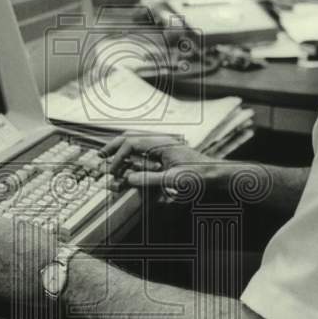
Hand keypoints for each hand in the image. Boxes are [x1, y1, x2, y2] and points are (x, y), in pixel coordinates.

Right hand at [100, 134, 221, 194]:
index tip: (112, 170)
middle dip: (115, 147)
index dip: (118, 156)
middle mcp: (161, 141)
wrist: (217, 174)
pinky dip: (133, 156)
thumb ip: (149, 179)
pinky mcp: (167, 154)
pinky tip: (128, 164)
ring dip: (122, 151)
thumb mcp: (174, 180)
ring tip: (109, 158)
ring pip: (137, 143)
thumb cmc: (199, 175)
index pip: (132, 143)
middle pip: (132, 138)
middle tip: (100, 156)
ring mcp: (164, 147)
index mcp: (161, 143)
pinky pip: (145, 151)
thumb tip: (127, 178)